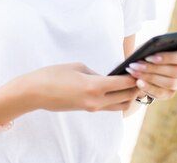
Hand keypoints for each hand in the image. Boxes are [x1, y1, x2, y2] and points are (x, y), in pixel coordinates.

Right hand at [22, 63, 141, 112]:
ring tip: (131, 84)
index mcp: (95, 86)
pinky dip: (117, 99)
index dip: (135, 77)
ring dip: (128, 96)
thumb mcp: (77, 66)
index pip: (124, 84)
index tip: (140, 68)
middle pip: (126, 97)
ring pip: (120, 106)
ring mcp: (92, 107)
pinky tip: (117, 89)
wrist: (35, 92)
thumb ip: (95, 72)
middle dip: (136, 88)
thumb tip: (106, 77)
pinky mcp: (87, 109)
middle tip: (141, 76)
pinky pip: (109, 107)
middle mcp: (96, 101)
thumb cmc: (53, 75)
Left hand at [125, 49, 176, 100]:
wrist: (145, 68)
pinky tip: (138, 82)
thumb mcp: (148, 49)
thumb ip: (149, 50)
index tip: (148, 57)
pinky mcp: (170, 94)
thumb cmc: (148, 54)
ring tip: (134, 72)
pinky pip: (161, 93)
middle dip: (153, 68)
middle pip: (175, 72)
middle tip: (135, 65)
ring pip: (169, 83)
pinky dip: (148, 87)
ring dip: (149, 78)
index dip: (167, 57)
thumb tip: (143, 54)